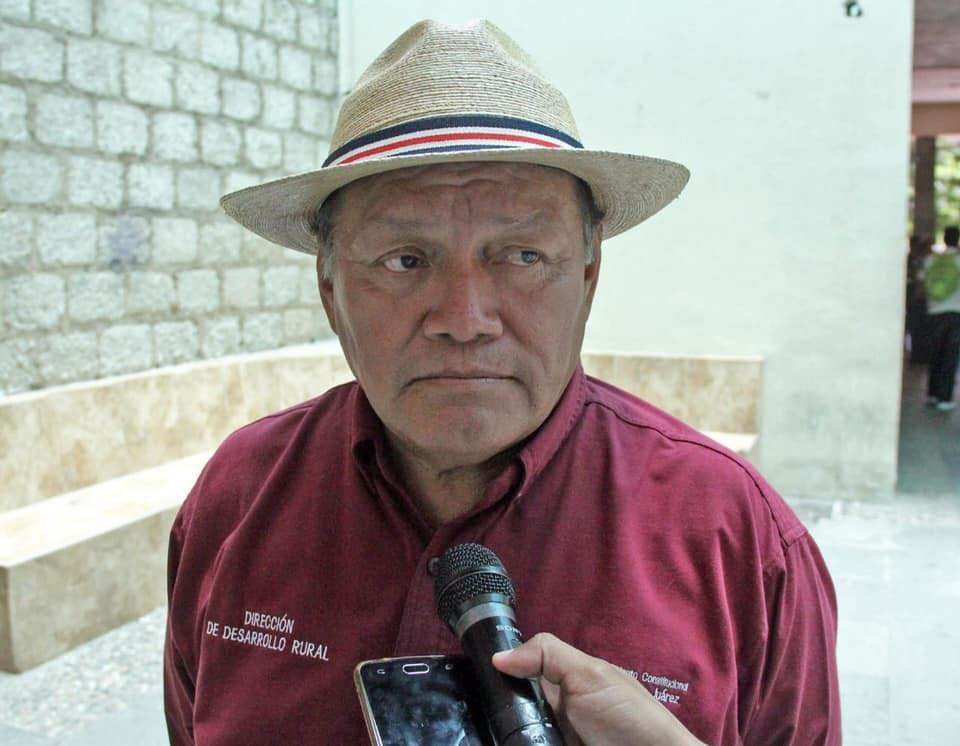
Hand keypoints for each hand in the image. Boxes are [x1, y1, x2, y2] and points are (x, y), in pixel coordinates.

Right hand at [492, 633, 702, 745]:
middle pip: (512, 711)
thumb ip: (546, 656)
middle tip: (472, 712)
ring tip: (482, 730)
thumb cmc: (626, 717)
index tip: (471, 679)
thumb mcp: (589, 674)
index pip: (520, 675)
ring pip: (516, 734)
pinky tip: (494, 739)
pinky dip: (513, 742)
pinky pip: (524, 744)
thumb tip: (497, 657)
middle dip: (493, 713)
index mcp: (563, 686)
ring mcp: (555, 737)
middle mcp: (555, 715)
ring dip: (503, 732)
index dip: (497, 676)